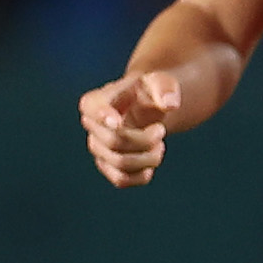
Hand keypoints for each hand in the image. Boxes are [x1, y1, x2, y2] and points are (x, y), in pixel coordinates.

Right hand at [80, 70, 179, 187]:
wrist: (146, 108)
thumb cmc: (148, 92)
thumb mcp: (159, 83)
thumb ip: (165, 88)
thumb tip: (170, 104)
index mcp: (96, 101)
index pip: (91, 110)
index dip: (103, 117)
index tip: (119, 121)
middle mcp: (91, 126)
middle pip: (114, 142)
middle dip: (145, 139)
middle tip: (161, 130)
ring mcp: (98, 149)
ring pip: (120, 164)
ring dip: (149, 157)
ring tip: (159, 145)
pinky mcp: (108, 166)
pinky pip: (121, 180)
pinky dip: (143, 174)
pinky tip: (152, 159)